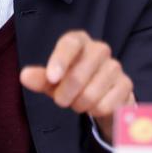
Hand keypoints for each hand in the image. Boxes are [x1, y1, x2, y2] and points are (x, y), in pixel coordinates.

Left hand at [19, 30, 134, 142]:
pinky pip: (105, 105)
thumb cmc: (72, 81)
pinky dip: (95, 111)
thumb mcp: (53, 80)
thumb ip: (40, 78)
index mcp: (79, 41)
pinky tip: (95, 105)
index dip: (60, 60)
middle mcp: (99, 49)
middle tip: (61, 101)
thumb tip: (25, 76)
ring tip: (79, 102)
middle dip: (64, 94)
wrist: (103, 94)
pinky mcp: (126, 85)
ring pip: (91, 93)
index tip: (51, 79)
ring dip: (80, 105)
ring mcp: (115, 66)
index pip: (70, 43)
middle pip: (79, 74)